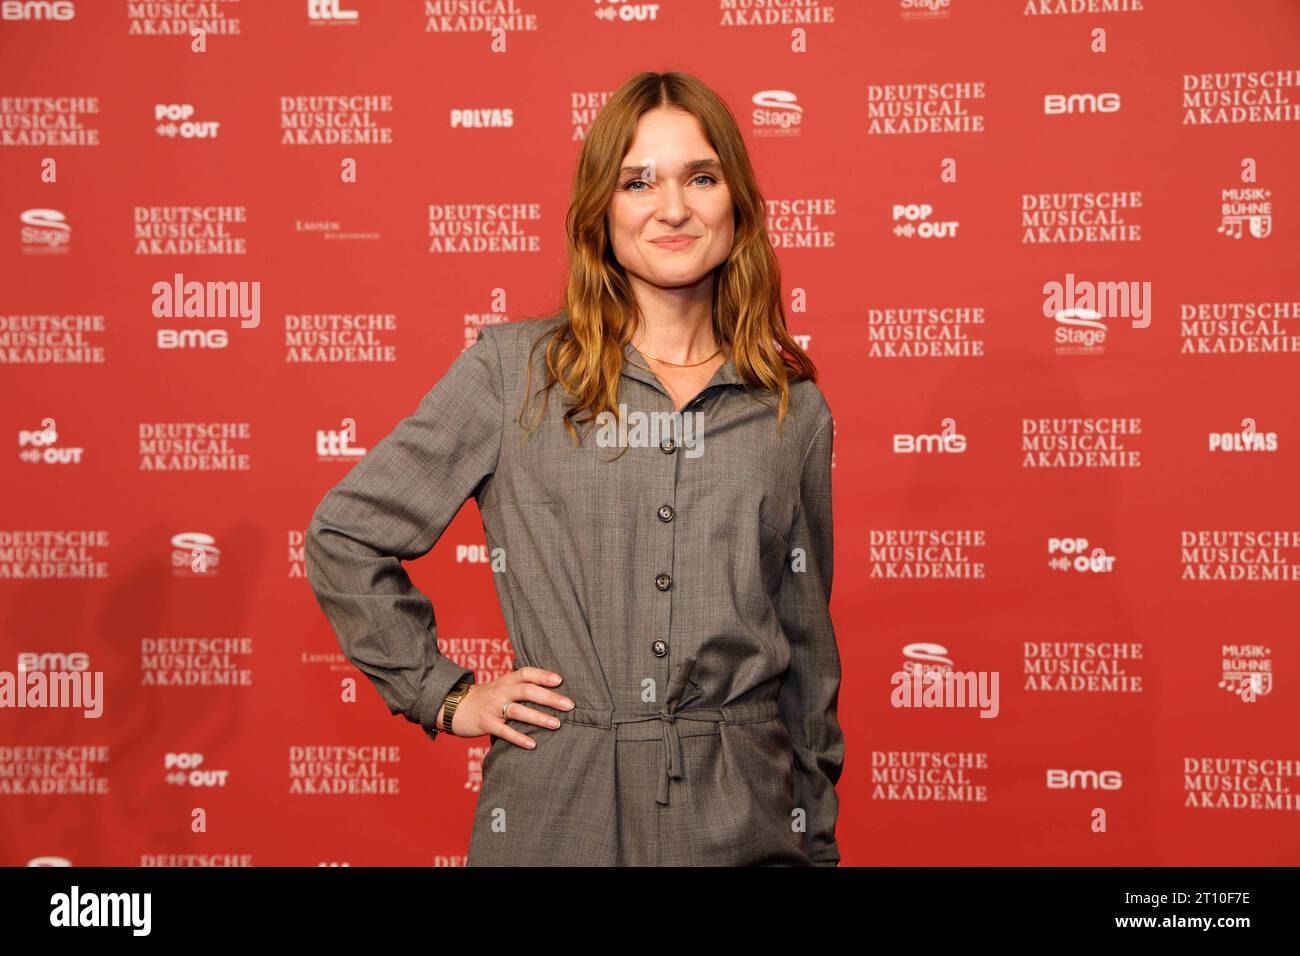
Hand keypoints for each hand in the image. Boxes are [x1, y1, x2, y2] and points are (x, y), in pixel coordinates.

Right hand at [436, 667, 573, 748]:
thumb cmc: (485, 698)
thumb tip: (551, 692)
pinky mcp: (485, 723)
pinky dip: (519, 737)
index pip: (526, 673)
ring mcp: (492, 707)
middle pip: (527, 691)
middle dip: (549, 698)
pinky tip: (533, 744)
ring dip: (539, 717)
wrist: (454, 707)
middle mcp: (500, 691)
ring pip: (518, 710)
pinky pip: (504, 731)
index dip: (543, 675)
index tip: (560, 680)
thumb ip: (520, 688)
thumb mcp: (501, 687)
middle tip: (569, 705)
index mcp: (506, 681)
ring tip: (556, 724)